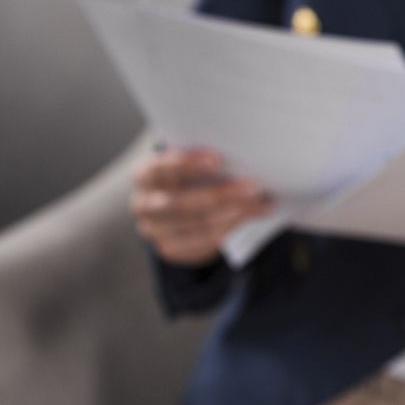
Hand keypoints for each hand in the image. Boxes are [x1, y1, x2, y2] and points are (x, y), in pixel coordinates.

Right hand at [131, 145, 272, 266]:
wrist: (170, 205)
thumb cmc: (185, 173)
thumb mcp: (185, 161)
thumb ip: (201, 157)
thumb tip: (241, 154)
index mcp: (144, 175)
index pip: (161, 169)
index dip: (188, 164)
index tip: (218, 159)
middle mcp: (143, 205)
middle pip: (181, 204)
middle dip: (220, 195)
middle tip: (253, 187)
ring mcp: (155, 231)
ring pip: (198, 225)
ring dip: (235, 214)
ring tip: (261, 204)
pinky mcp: (170, 249)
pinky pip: (205, 243)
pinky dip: (232, 229)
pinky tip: (252, 217)